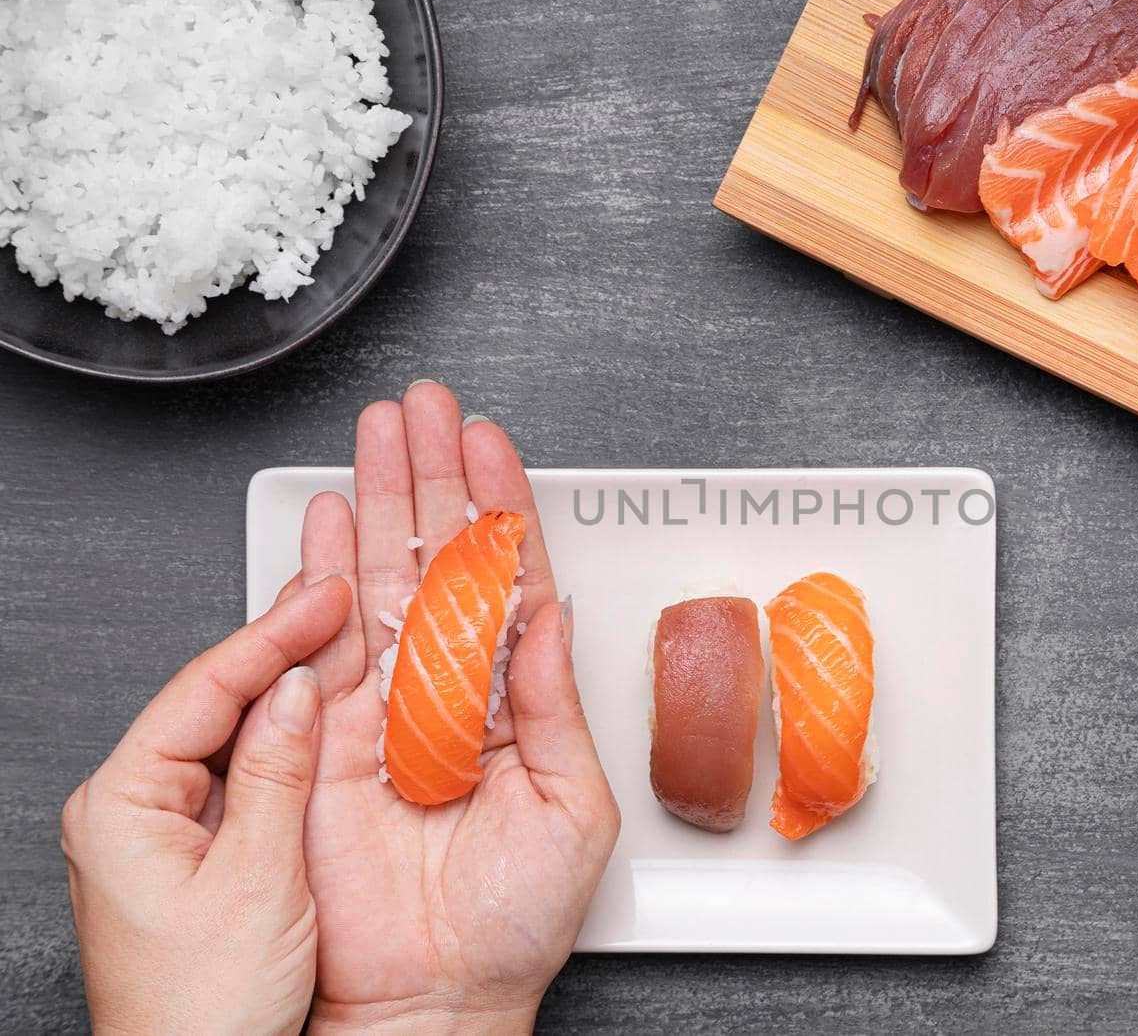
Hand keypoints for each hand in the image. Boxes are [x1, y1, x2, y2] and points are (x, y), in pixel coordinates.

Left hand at [62, 577, 352, 1035]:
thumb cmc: (203, 1012)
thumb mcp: (258, 880)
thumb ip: (276, 774)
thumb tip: (295, 691)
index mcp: (121, 806)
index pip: (205, 688)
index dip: (274, 635)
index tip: (326, 597)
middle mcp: (130, 809)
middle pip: (213, 699)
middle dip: (281, 647)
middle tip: (337, 597)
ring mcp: (161, 829)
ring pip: (231, 732)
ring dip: (289, 690)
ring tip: (341, 640)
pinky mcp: (194, 851)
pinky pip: (243, 772)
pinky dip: (287, 740)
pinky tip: (325, 715)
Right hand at [297, 382, 619, 1033]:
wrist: (438, 997)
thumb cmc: (515, 921)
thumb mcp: (572, 805)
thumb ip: (554, 703)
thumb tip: (552, 613)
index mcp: (514, 700)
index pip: (510, 579)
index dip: (501, 508)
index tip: (495, 444)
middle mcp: (450, 689)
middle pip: (441, 559)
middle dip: (435, 477)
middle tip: (430, 406)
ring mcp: (387, 706)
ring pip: (382, 578)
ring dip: (380, 500)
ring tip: (382, 430)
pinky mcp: (329, 736)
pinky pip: (323, 639)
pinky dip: (319, 572)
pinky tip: (325, 516)